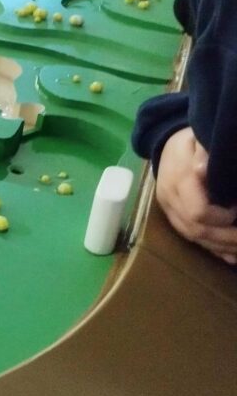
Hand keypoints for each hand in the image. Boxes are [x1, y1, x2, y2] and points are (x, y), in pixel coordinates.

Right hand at [157, 128, 236, 263]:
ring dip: (221, 246)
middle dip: (226, 238)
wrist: (165, 145)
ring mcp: (170, 211)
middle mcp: (170, 200)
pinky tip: (231, 255)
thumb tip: (203, 168)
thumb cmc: (188, 142)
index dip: (221, 218)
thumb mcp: (196, 139)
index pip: (196, 212)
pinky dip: (213, 249)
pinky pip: (191, 239)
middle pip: (196, 230)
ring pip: (193, 238)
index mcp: (177, 181)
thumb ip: (202, 152)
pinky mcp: (173, 217)